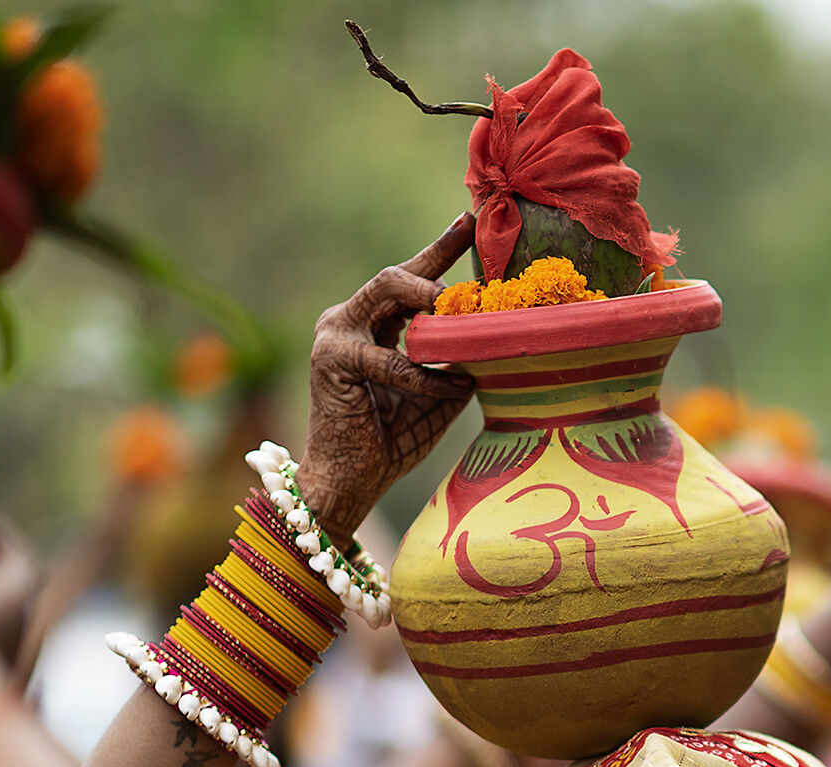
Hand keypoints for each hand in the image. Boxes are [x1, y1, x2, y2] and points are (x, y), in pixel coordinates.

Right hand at [297, 215, 478, 536]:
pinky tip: (453, 388)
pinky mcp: (331, 360)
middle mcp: (350, 320)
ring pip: (386, 291)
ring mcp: (335, 335)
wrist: (352, 482)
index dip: (439, 249)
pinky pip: (389, 358)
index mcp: (373, 325)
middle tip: (475, 274)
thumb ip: (458, 363)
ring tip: (462, 311)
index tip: (470, 221)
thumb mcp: (439, 394)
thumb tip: (499, 337)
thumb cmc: (392, 440)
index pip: (410, 279)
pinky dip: (424, 374)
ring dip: (428, 298)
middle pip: (396, 274)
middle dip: (436, 261)